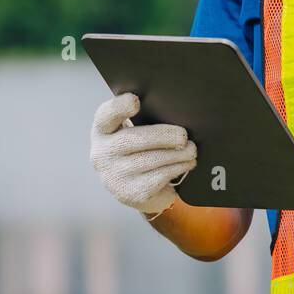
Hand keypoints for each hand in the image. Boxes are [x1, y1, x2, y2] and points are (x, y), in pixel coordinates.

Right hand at [90, 92, 196, 218]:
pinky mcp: (131, 193)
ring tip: (191, 149)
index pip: (105, 115)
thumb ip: (145, 117)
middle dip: (164, 135)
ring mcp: (115, 176)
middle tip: (183, 135)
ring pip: (151, 159)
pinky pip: (159, 176)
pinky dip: (178, 167)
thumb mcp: (135, 131)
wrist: (137, 189)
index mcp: (103, 131)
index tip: (135, 101)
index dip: (118, 108)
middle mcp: (102, 153)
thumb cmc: (140, 150)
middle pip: (133, 139)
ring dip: (177, 153)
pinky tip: (188, 163)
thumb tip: (175, 107)